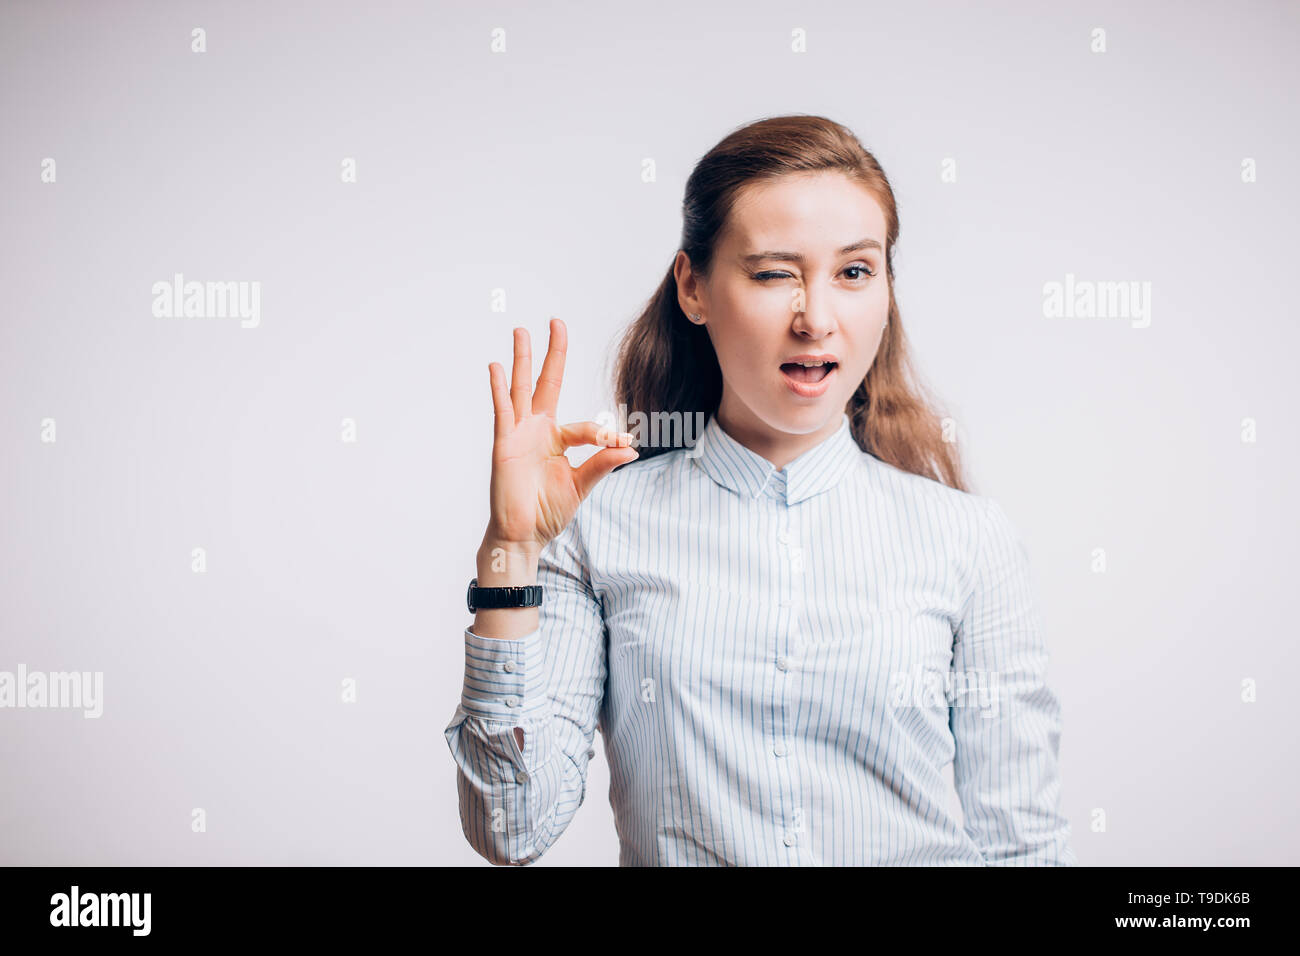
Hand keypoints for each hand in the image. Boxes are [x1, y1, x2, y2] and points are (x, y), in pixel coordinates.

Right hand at [484, 318, 637, 553]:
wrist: (523, 535)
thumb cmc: (548, 512)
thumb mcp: (581, 486)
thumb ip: (601, 463)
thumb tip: (631, 448)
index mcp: (557, 440)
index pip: (585, 427)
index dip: (605, 435)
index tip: (623, 444)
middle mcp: (538, 430)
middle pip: (546, 383)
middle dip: (553, 353)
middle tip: (556, 321)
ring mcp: (519, 434)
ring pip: (521, 388)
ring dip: (522, 359)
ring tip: (521, 331)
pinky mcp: (504, 444)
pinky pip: (503, 411)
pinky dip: (500, 389)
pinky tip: (497, 367)